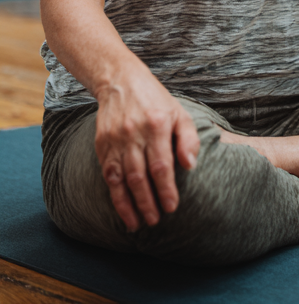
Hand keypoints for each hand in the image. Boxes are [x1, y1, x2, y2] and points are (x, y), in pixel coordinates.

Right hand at [94, 72, 200, 231]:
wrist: (122, 82)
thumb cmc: (157, 101)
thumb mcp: (180, 113)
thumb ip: (188, 138)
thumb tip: (190, 165)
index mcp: (156, 125)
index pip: (161, 165)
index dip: (166, 189)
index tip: (172, 207)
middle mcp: (134, 134)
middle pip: (139, 176)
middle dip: (148, 202)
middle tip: (156, 220)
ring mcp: (115, 140)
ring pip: (121, 179)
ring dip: (129, 204)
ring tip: (138, 223)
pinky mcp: (101, 145)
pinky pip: (108, 175)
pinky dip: (114, 194)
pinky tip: (122, 208)